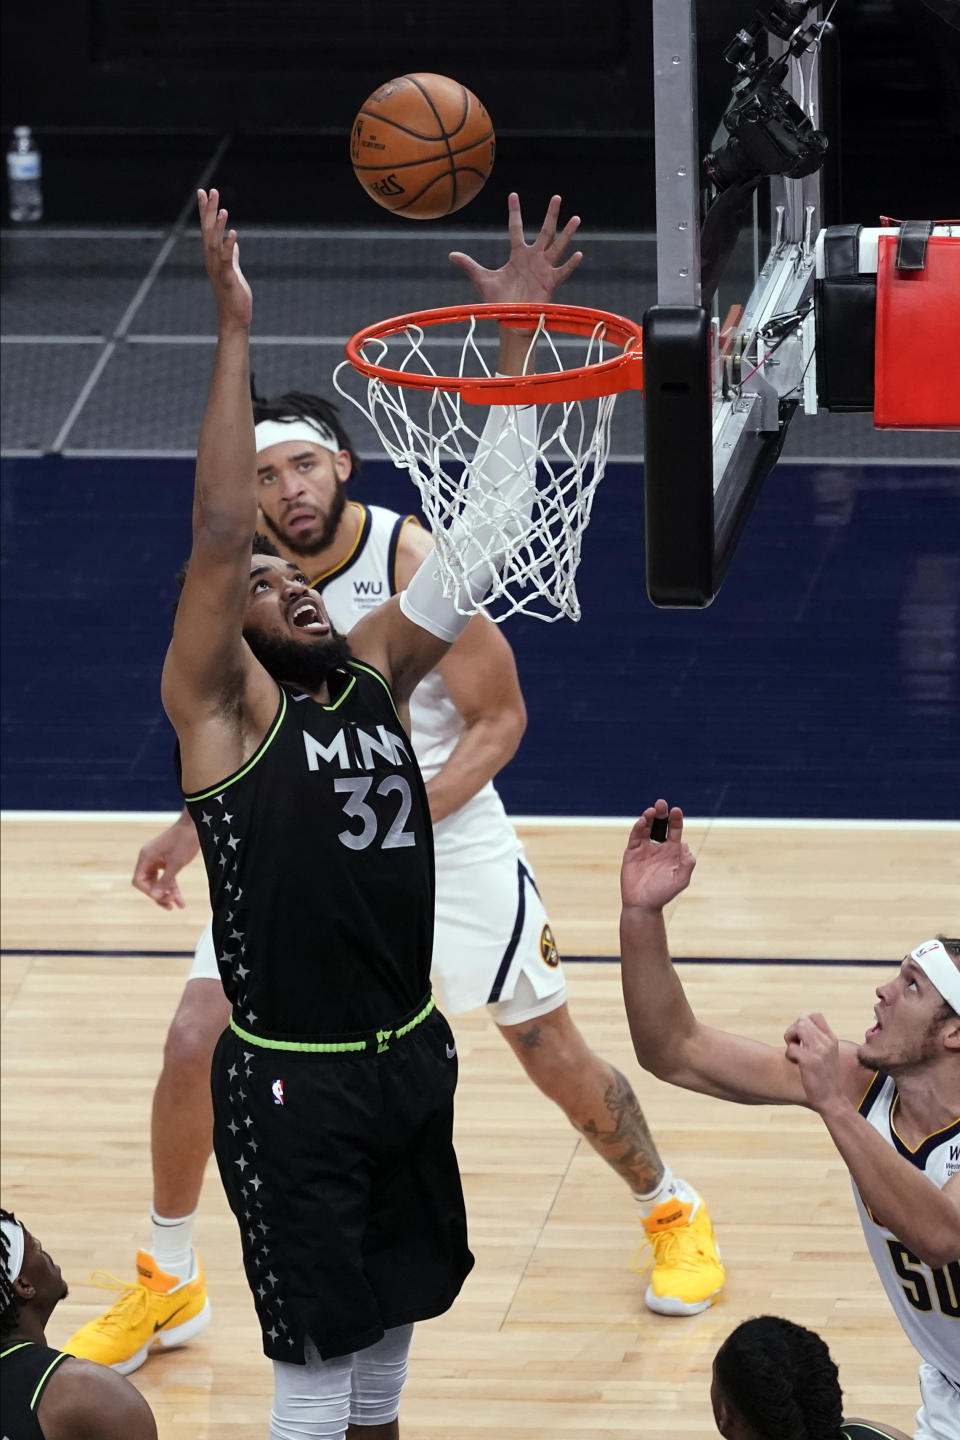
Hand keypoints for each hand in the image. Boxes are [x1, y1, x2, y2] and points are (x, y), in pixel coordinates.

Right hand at [132, 812, 200, 910]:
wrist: (196, 824)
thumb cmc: (185, 840)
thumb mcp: (176, 863)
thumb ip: (165, 881)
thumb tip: (155, 897)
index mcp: (146, 857)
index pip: (138, 881)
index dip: (148, 892)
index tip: (161, 896)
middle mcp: (148, 858)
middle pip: (147, 883)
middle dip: (158, 895)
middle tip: (169, 905)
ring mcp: (157, 859)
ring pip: (158, 882)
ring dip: (166, 894)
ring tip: (175, 907)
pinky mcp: (166, 860)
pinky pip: (167, 877)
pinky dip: (173, 888)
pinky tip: (180, 901)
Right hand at [198, 187, 251, 327]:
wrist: (234, 317)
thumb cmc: (233, 295)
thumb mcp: (233, 270)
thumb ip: (231, 255)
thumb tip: (233, 242)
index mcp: (212, 256)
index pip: (207, 229)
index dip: (205, 210)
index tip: (204, 191)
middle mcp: (211, 260)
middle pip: (208, 231)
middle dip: (209, 210)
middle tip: (211, 190)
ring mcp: (218, 269)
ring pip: (214, 243)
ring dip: (218, 227)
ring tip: (223, 210)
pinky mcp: (228, 279)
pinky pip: (227, 260)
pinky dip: (229, 247)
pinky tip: (234, 235)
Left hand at [449, 192, 582, 305]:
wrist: (509, 320)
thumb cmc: (498, 301)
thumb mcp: (482, 279)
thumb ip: (469, 265)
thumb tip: (451, 255)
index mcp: (518, 255)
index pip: (516, 228)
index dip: (514, 212)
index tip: (513, 194)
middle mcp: (533, 258)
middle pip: (545, 231)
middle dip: (551, 215)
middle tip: (557, 197)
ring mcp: (543, 269)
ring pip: (558, 246)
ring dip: (567, 234)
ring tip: (576, 218)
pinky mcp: (550, 283)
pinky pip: (562, 271)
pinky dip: (570, 264)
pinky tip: (578, 254)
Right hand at [620, 800, 695, 911]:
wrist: (642, 905)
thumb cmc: (663, 893)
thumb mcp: (681, 879)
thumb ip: (687, 863)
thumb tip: (685, 844)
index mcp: (672, 851)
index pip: (674, 830)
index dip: (675, 820)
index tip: (676, 811)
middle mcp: (658, 847)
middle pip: (660, 825)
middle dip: (661, 814)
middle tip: (661, 803)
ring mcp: (644, 849)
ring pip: (646, 828)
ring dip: (649, 818)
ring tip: (651, 811)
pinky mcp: (631, 852)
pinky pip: (635, 837)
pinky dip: (637, 828)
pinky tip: (641, 822)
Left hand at [784, 1012, 845, 1113]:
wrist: (831, 1099)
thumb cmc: (825, 1076)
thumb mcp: (828, 1053)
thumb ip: (818, 1039)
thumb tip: (800, 1024)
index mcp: (831, 1039)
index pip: (815, 1015)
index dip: (803, 1022)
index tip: (802, 1036)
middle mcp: (826, 1042)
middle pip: (802, 1020)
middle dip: (793, 1031)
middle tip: (795, 1045)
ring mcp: (819, 1051)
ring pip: (797, 1028)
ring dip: (790, 1040)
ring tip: (795, 1052)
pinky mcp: (810, 1062)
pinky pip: (791, 1048)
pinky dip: (789, 1055)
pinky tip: (796, 1064)